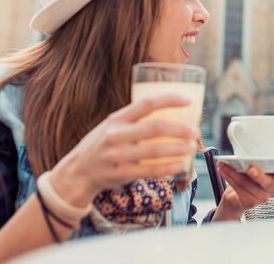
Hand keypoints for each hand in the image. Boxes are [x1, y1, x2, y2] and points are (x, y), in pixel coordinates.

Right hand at [50, 96, 199, 206]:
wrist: (77, 172)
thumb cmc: (102, 145)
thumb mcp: (112, 126)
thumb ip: (134, 121)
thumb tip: (169, 115)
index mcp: (117, 119)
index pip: (146, 104)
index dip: (168, 100)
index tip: (187, 100)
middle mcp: (116, 135)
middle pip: (154, 128)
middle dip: (179, 129)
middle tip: (195, 131)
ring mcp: (118, 155)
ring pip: (154, 151)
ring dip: (177, 149)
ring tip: (192, 147)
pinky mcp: (121, 174)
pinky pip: (150, 171)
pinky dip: (168, 168)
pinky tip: (181, 165)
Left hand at [213, 162, 273, 220]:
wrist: (235, 196)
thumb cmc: (247, 177)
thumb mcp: (253, 163)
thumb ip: (254, 157)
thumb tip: (243, 145)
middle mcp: (271, 186)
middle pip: (269, 183)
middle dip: (259, 175)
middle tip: (251, 169)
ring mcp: (262, 196)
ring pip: (248, 185)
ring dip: (234, 173)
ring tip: (224, 165)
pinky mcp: (251, 202)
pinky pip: (239, 189)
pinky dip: (229, 177)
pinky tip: (223, 169)